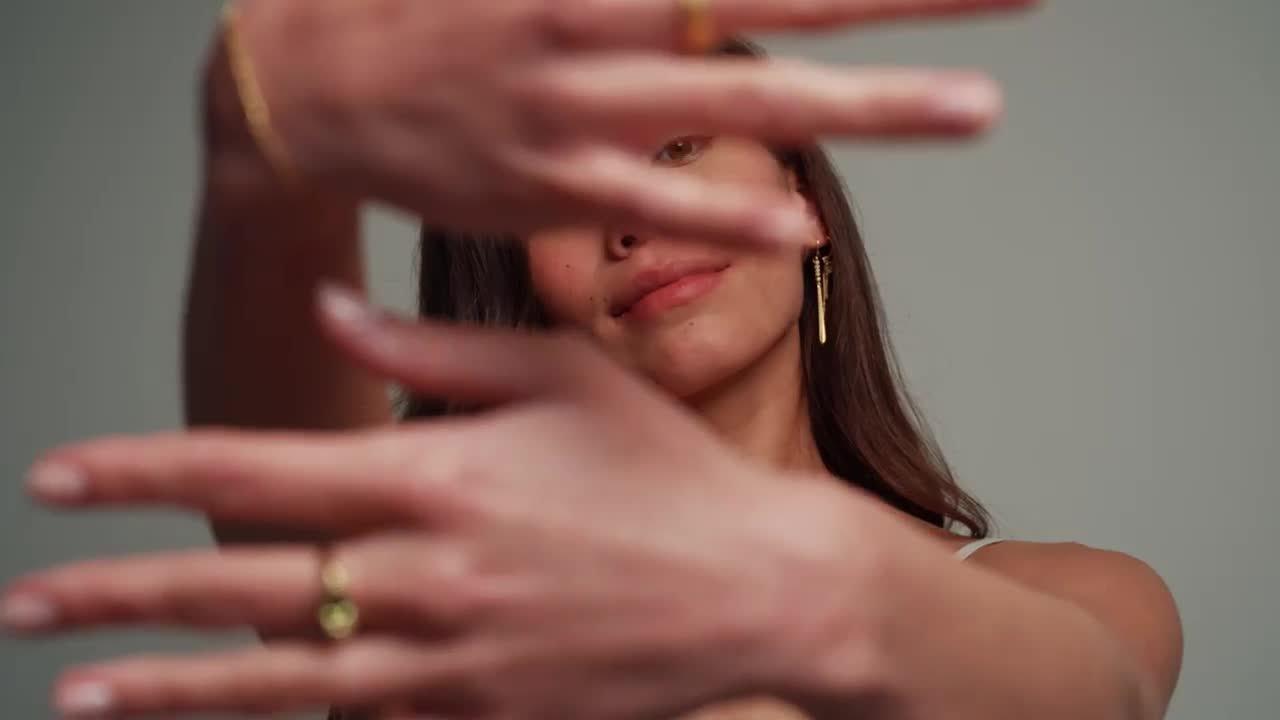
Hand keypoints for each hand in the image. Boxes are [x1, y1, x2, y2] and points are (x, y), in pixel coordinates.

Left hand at [5, 286, 876, 718]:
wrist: (758, 585)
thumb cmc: (665, 470)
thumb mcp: (559, 372)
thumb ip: (430, 350)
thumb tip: (329, 312)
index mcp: (437, 475)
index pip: (256, 470)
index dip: (147, 472)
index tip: (63, 478)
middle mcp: (427, 573)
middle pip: (238, 585)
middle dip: (118, 592)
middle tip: (25, 606)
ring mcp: (451, 660)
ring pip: (277, 679)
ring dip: (170, 690)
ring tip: (81, 696)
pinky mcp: (482, 715)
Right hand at [205, 0, 1029, 243]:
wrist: (311, 84)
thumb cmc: (428, 11)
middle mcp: (605, 25)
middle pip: (787, 7)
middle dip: (912, 2)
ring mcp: (581, 111)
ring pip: (748, 105)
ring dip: (868, 107)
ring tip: (977, 110)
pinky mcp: (549, 187)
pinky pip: (658, 202)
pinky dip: (735, 214)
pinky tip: (809, 226)